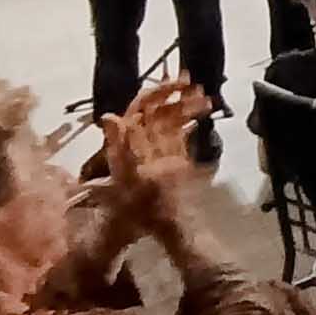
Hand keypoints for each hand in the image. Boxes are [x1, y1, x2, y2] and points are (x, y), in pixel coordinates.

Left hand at [97, 75, 209, 223]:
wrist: (153, 230)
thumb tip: (109, 116)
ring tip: (206, 98)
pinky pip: (180, 132)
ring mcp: (158, 149)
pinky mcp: (172, 158)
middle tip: (195, 84)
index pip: (141, 108)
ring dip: (187, 105)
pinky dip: (191, 120)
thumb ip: (119, 146)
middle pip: (157, 109)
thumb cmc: (136, 210)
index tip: (179, 84)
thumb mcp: (124, 178)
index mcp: (127, 142)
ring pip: (171, 118)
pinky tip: (204, 113)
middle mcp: (141, 141)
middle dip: (175, 93)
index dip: (157, 92)